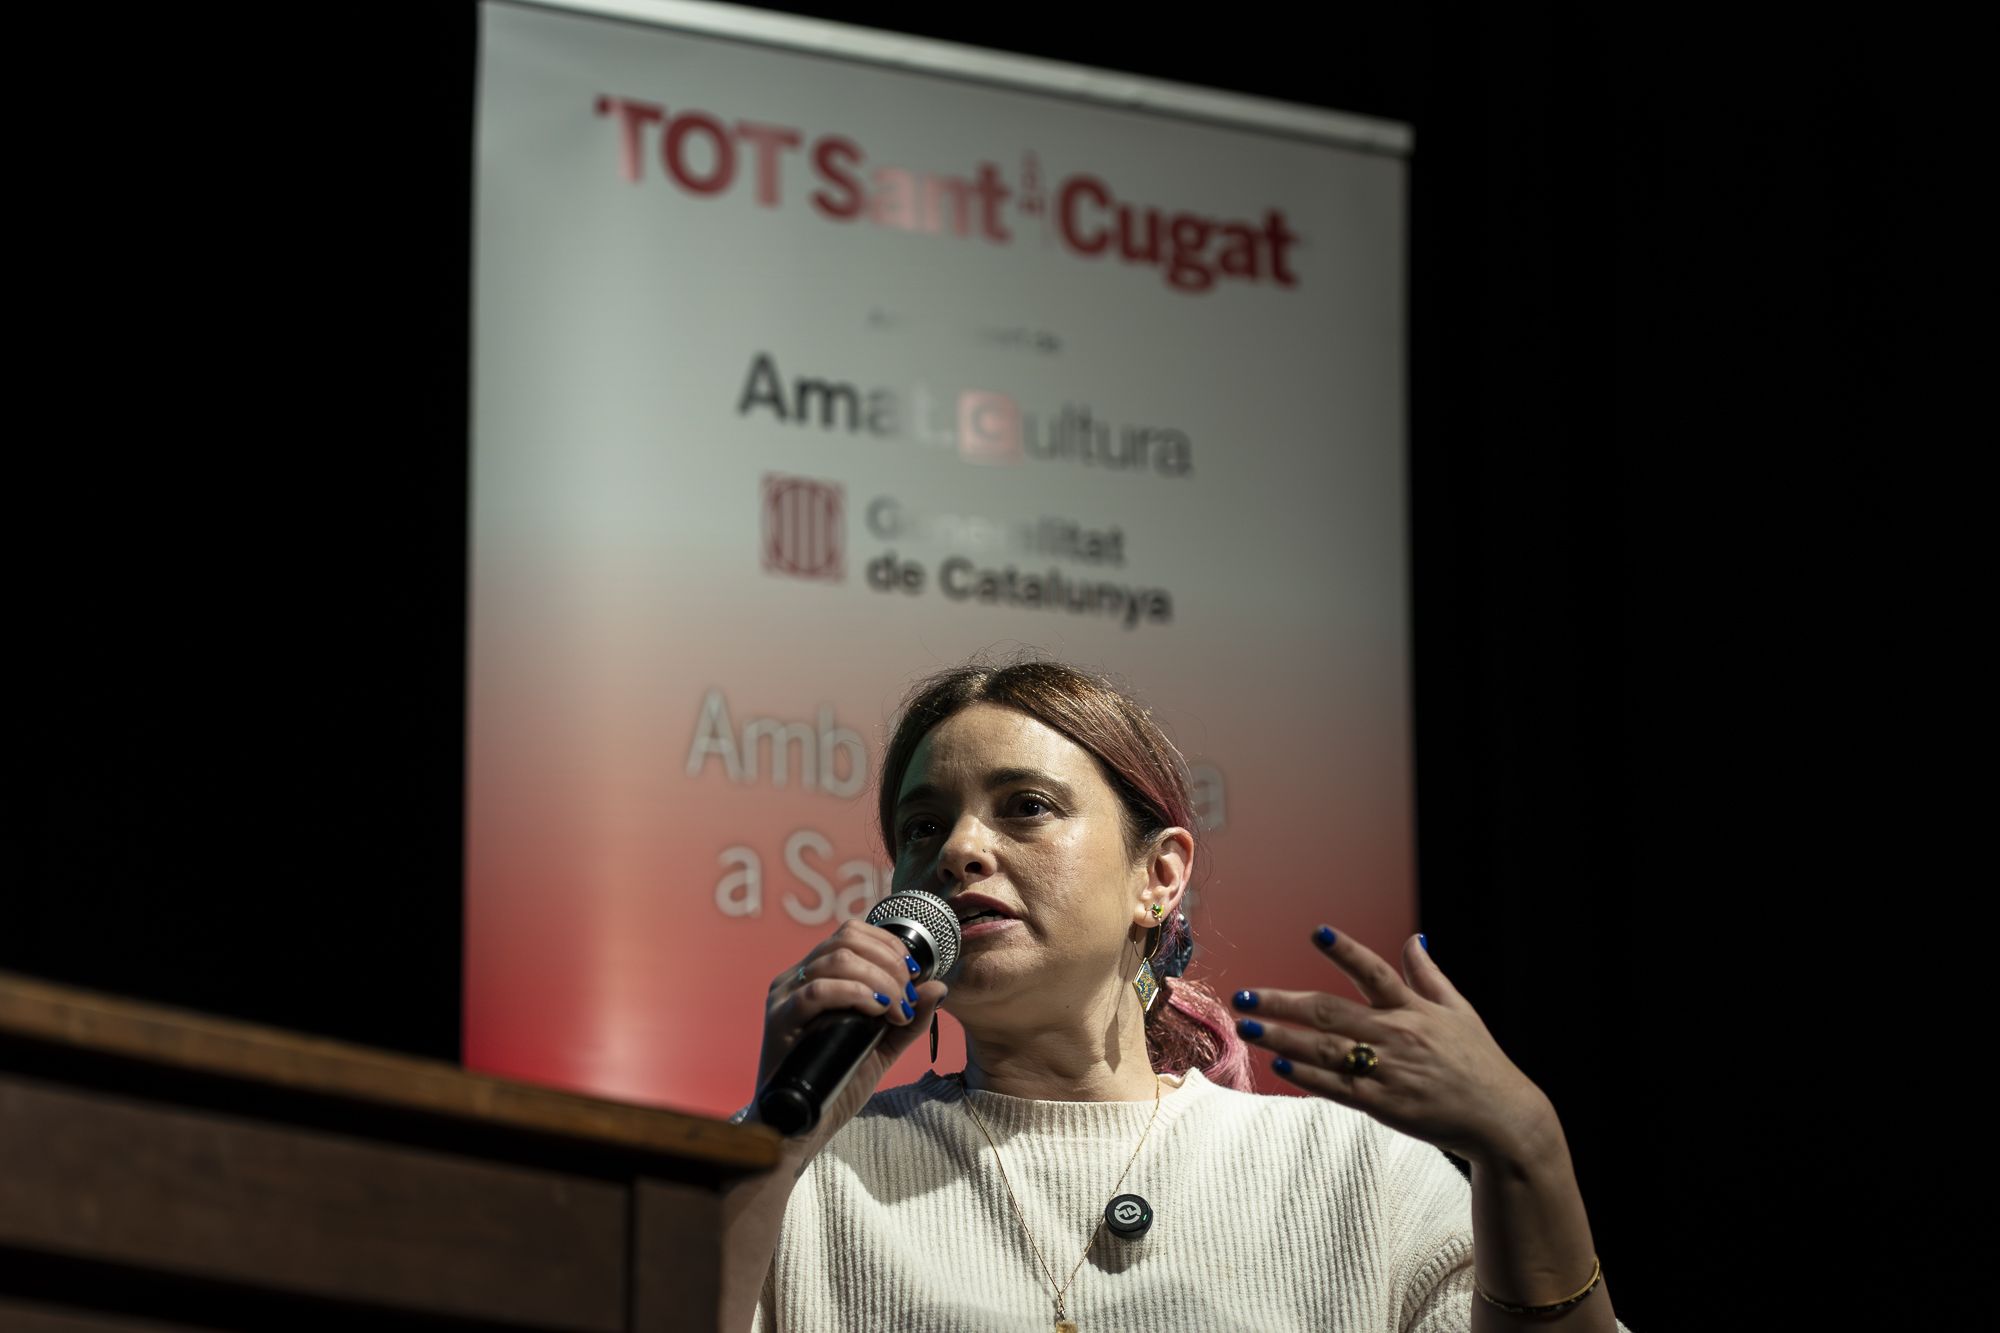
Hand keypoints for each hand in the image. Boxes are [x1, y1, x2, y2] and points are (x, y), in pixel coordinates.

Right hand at [754, 919, 949, 1137]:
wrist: (804, 1126)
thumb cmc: (838, 1082)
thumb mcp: (883, 1046)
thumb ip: (910, 1018)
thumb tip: (938, 985)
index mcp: (817, 976)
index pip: (852, 933)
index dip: (889, 946)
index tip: (914, 974)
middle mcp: (796, 978)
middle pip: (846, 939)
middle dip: (889, 964)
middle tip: (907, 997)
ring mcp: (785, 997)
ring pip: (836, 960)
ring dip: (879, 979)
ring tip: (896, 1009)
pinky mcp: (780, 1020)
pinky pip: (816, 991)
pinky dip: (855, 993)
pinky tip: (877, 1011)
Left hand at [1231, 929, 1558, 1167]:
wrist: (1502, 1119)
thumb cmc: (1478, 1061)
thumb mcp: (1460, 1011)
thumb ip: (1429, 975)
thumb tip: (1415, 938)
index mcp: (1415, 1009)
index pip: (1376, 972)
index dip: (1348, 952)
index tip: (1320, 933)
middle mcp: (1399, 1035)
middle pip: (1332, 1012)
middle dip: (1283, 1002)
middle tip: (1243, 995)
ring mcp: (1390, 1071)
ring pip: (1325, 1049)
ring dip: (1282, 1037)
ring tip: (1247, 1027)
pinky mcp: (1386, 1105)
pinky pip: (1338, 1087)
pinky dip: (1308, 1075)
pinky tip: (1279, 1063)